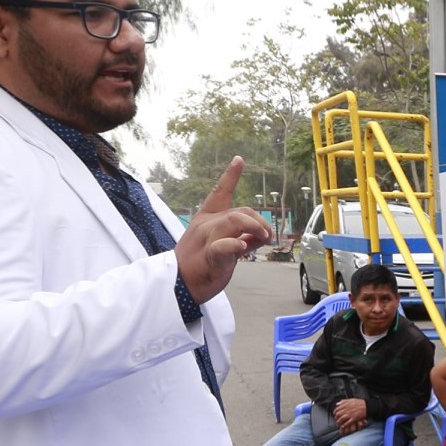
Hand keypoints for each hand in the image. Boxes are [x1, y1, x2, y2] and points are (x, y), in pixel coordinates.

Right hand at [176, 157, 271, 303]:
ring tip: (264, 239)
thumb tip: (260, 236)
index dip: (230, 176)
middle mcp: (206, 225)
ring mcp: (207, 239)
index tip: (239, 160)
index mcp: (207, 219)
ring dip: (255, 227)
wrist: (177, 286)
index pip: (219, 193)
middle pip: (239, 211)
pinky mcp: (209, 257)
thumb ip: (242, 240)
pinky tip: (242, 246)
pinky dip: (235, 244)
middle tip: (267, 236)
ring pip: (234, 220)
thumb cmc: (201, 266)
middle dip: (258, 221)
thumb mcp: (223, 248)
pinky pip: (223, 246)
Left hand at [332, 398, 368, 432]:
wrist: (367, 406)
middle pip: (338, 414)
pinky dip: (344, 425)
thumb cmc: (360, 403)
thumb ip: (343, 401)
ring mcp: (350, 414)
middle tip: (336, 420)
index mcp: (346, 405)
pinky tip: (342, 426)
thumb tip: (337, 404)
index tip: (334, 414)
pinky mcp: (354, 418)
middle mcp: (347, 409)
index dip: (334, 412)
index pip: (337, 409)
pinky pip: (347, 423)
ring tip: (338, 424)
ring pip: (341, 419)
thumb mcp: (351, 399)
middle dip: (336, 418)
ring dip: (339, 422)